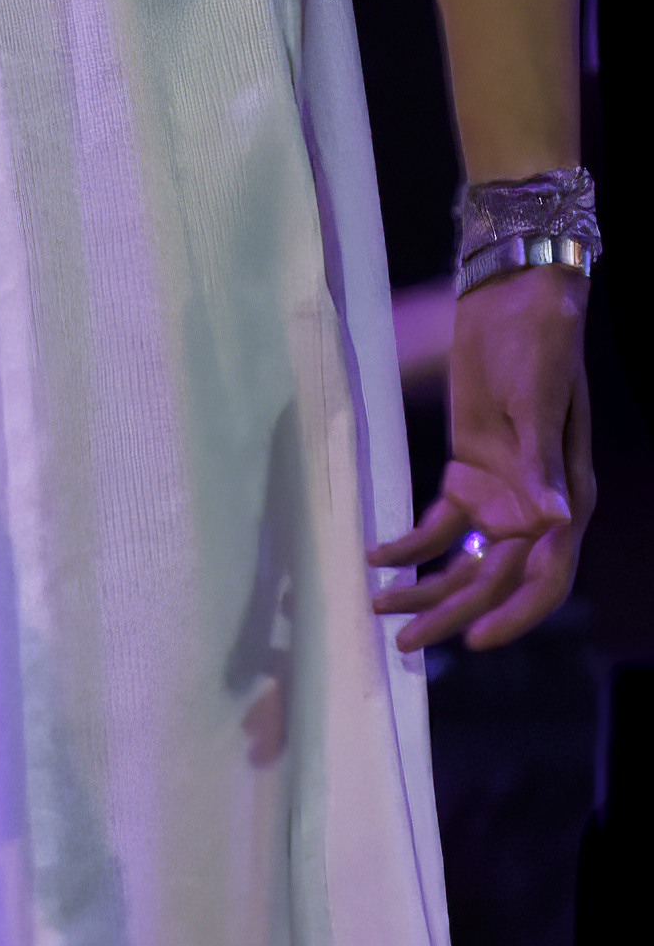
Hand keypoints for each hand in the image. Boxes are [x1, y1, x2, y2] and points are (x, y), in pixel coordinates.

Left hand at [372, 264, 594, 651]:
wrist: (516, 301)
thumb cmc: (539, 346)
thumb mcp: (537, 401)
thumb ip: (539, 463)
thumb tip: (552, 521)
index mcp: (567, 499)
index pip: (545, 577)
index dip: (513, 614)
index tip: (473, 640)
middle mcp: (537, 506)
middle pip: (493, 579)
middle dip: (452, 613)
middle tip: (404, 644)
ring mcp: (502, 492)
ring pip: (464, 561)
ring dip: (426, 587)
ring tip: (380, 609)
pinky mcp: (470, 471)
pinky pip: (440, 524)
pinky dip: (410, 545)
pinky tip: (377, 556)